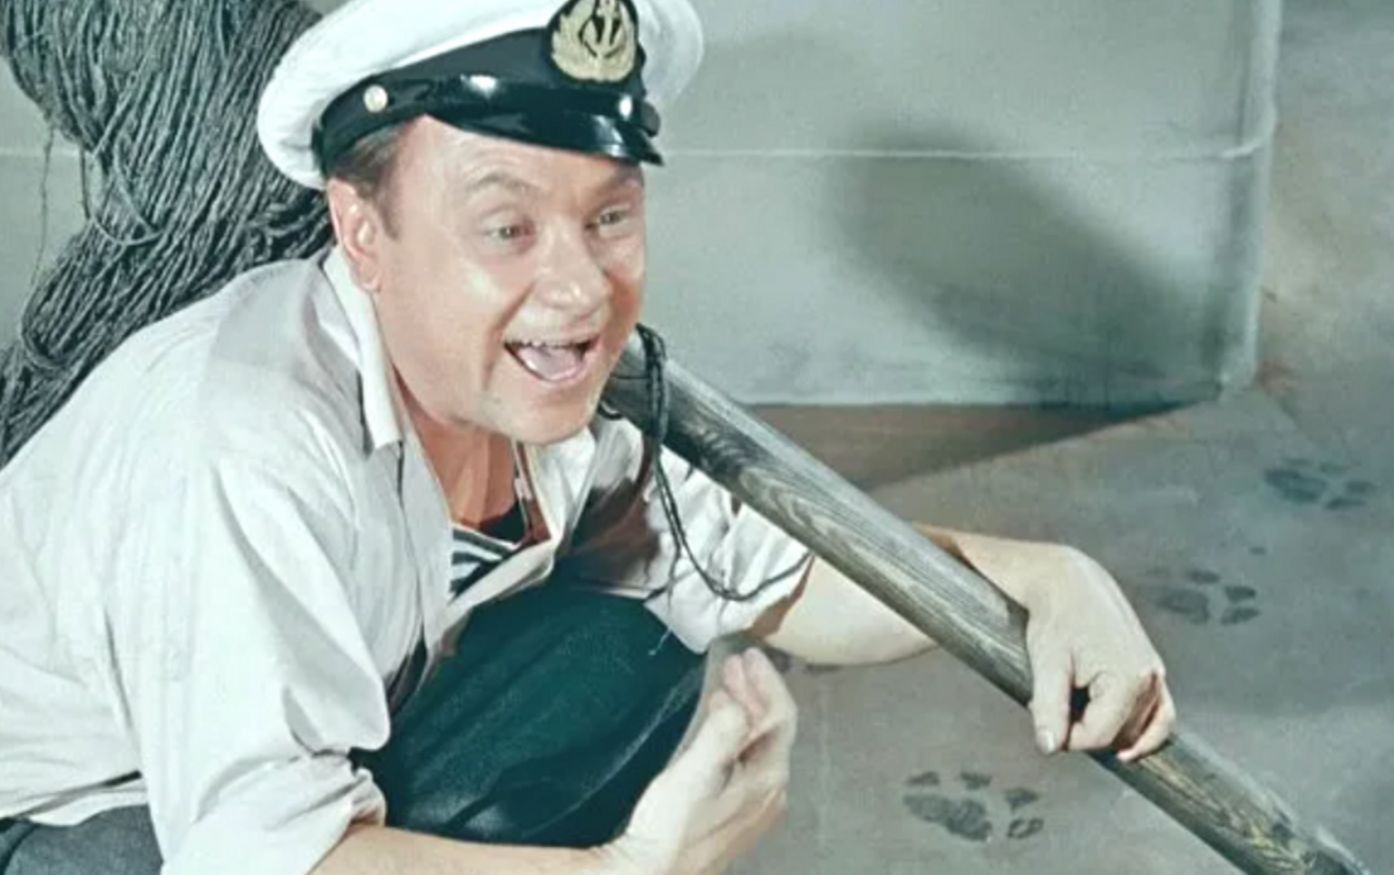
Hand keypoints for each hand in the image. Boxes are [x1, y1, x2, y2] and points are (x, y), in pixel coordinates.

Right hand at [606, 648, 795, 874]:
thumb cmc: (672, 825)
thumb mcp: (696, 771)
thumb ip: (723, 730)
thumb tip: (736, 699)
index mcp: (768, 778)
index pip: (781, 715)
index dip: (767, 680)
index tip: (748, 655)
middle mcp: (770, 792)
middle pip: (773, 729)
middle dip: (755, 692)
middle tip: (734, 664)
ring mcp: (754, 806)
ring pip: (760, 744)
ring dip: (745, 711)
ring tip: (725, 686)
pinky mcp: (736, 814)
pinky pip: (748, 760)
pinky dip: (737, 733)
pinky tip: (718, 727)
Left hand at [1021, 547, 1175, 762]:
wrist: (1071, 583)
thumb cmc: (1058, 617)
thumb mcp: (1047, 664)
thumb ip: (1049, 708)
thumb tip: (1049, 747)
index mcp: (1127, 679)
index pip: (1099, 737)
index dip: (1066, 736)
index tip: (1042, 713)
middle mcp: (1151, 679)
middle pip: (1119, 736)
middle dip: (1083, 729)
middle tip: (1052, 703)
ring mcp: (1157, 676)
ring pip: (1137, 731)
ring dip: (1106, 729)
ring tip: (1075, 707)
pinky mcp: (1154, 673)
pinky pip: (1160, 716)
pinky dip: (1144, 733)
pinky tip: (1126, 747)